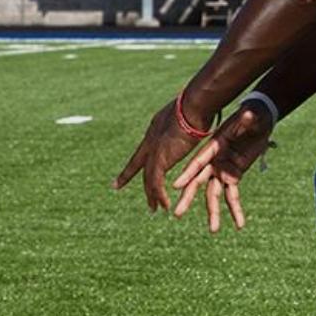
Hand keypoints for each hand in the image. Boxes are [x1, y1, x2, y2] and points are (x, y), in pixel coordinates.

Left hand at [114, 98, 210, 212]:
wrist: (193, 107)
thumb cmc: (197, 107)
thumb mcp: (187, 116)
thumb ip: (186, 124)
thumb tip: (195, 121)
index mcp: (156, 130)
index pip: (141, 149)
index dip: (132, 161)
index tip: (120, 170)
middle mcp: (151, 140)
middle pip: (139, 164)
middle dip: (128, 176)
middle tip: (118, 186)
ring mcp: (154, 150)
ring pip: (147, 176)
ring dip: (151, 194)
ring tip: (154, 208)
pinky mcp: (160, 159)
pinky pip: (156, 182)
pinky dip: (160, 195)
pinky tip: (163, 205)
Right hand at [171, 105, 275, 231]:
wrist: (257, 120)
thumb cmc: (252, 116)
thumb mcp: (250, 118)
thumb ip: (247, 120)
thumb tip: (248, 114)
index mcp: (213, 147)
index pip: (197, 163)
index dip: (187, 175)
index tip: (174, 186)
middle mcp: (214, 161)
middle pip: (198, 183)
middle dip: (188, 198)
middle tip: (177, 213)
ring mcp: (222, 170)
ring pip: (214, 194)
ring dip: (214, 212)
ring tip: (213, 230)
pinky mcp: (234, 175)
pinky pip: (233, 195)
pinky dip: (235, 209)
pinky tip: (239, 224)